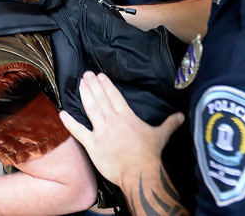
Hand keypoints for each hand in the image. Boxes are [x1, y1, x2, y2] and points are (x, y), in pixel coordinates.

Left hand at [60, 71, 183, 186]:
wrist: (139, 170)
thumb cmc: (150, 153)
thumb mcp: (161, 135)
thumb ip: (170, 123)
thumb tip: (182, 116)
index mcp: (128, 117)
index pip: (115, 97)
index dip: (107, 86)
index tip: (100, 76)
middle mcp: (113, 121)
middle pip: (101, 99)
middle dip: (93, 86)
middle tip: (86, 74)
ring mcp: (102, 132)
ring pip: (91, 109)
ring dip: (85, 96)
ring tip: (80, 84)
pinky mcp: (93, 145)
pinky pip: (79, 132)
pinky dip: (70, 122)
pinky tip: (62, 113)